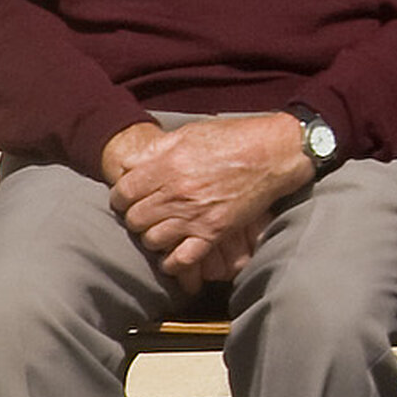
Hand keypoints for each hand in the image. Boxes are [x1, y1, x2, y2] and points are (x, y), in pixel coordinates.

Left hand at [102, 112, 313, 285]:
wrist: (276, 151)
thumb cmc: (234, 137)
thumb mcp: (189, 133)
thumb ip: (154, 150)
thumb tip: (127, 164)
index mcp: (167, 166)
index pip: (122, 193)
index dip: (121, 197)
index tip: (128, 198)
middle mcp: (176, 192)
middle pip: (134, 218)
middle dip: (136, 216)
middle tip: (147, 212)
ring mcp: (195, 214)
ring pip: (152, 240)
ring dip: (153, 236)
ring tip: (161, 229)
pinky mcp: (215, 230)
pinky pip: (183, 258)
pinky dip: (173, 263)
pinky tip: (173, 256)